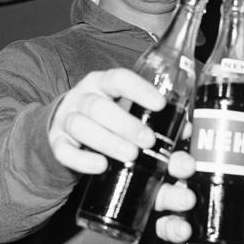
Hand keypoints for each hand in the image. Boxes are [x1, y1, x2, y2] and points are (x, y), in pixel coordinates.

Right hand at [48, 68, 164, 173]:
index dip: (138, 89)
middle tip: (148, 140)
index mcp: (104, 84)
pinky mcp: (56, 143)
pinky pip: (64, 150)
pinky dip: (81, 159)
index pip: (118, 78)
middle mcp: (83, 97)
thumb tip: (187, 142)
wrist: (68, 134)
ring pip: (80, 125)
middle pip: (99, 105)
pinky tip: (100, 166)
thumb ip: (157, 127)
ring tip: (130, 154)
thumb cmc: (109, 121)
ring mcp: (66, 119)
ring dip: (107, 140)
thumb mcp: (129, 116)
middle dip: (124, 123)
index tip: (160, 104)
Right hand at [155, 161, 243, 243]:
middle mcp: (179, 199)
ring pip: (164, 225)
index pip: (176, 164)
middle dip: (173, 196)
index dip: (178, 163)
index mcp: (190, 178)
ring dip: (172, 227)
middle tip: (189, 198)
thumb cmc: (238, 198)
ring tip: (186, 230)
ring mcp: (180, 224)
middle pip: (163, 194)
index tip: (189, 165)